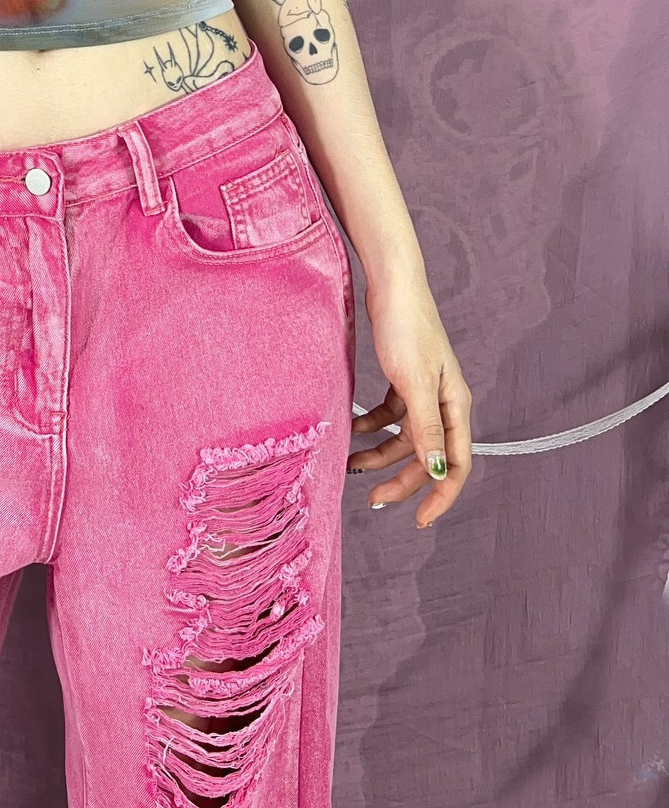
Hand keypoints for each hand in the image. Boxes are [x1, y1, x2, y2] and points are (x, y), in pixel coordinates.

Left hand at [348, 274, 472, 527]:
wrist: (392, 286)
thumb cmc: (406, 328)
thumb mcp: (414, 382)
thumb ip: (427, 428)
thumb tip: (440, 471)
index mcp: (455, 405)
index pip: (456, 464)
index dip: (441, 496)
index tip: (419, 521)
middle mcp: (444, 402)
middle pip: (428, 456)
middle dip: (403, 480)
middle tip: (374, 499)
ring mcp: (423, 390)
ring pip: (405, 438)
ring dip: (381, 454)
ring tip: (351, 464)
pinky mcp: (402, 378)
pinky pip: (390, 415)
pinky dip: (372, 426)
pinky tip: (352, 431)